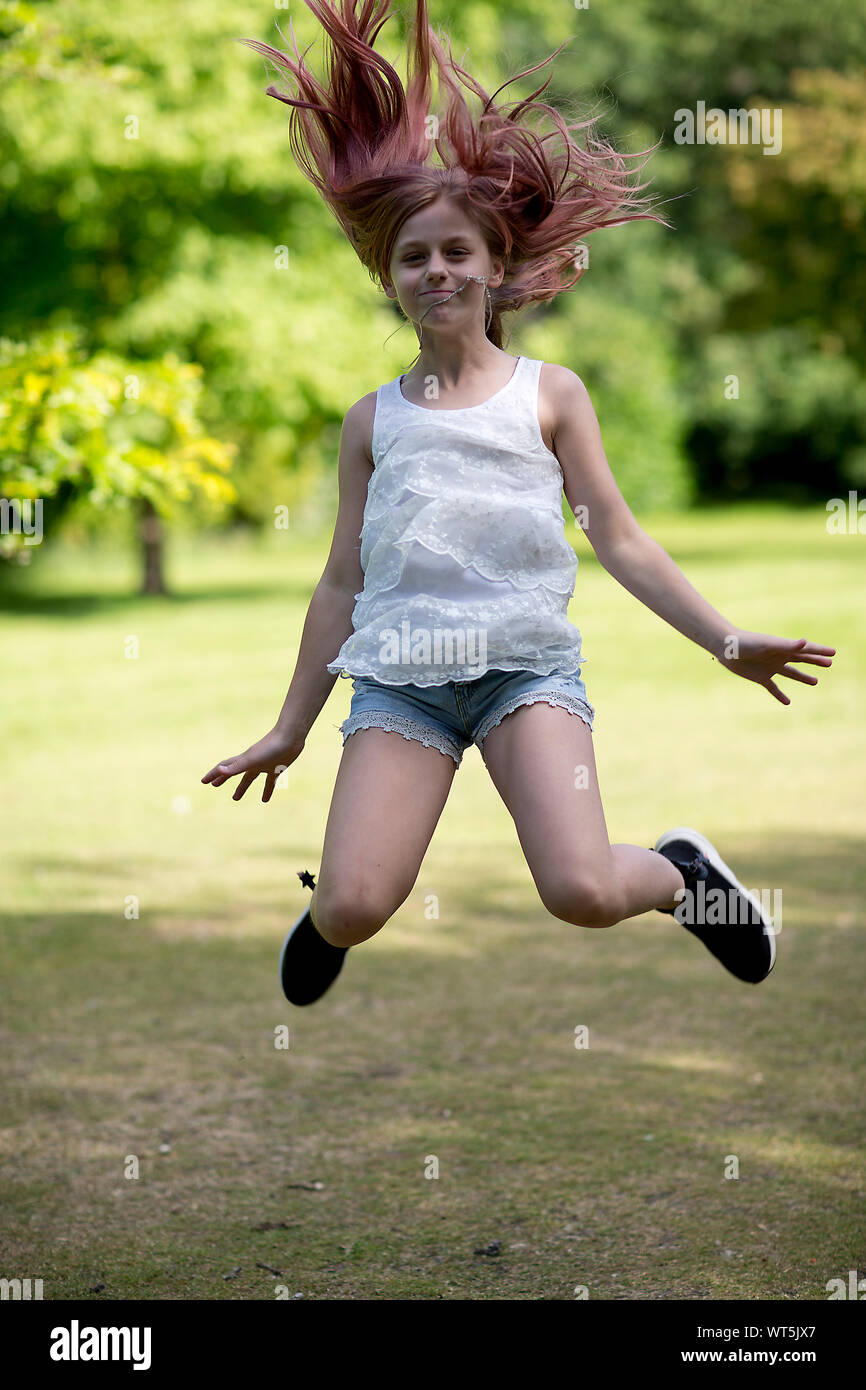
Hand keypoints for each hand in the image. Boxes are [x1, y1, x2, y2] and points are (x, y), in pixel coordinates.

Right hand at [201, 727, 304, 801]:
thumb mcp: (252, 759)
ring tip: (235, 798)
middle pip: (234, 772)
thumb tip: (220, 771)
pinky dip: (266, 790)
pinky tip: (265, 799)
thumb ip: (236, 766)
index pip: (224, 768)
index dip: (213, 774)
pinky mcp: (277, 767)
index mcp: (244, 760)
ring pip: (249, 778)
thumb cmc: (271, 747)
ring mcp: (264, 764)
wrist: (291, 737)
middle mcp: (252, 762)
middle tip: (214, 786)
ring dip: (242, 787)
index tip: (203, 781)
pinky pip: (269, 781)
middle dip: (223, 779)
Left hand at [718, 630, 835, 704]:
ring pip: (791, 673)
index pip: (806, 649)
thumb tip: (805, 642)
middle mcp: (779, 657)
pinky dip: (780, 695)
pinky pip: (773, 688)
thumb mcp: (768, 644)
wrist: (727, 649)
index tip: (833, 653)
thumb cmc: (747, 642)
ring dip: (803, 677)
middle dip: (815, 661)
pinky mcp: (760, 677)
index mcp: (784, 647)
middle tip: (829, 663)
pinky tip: (787, 702)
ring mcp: (770, 667)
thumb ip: (786, 645)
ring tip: (815, 682)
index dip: (820, 651)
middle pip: (802, 660)